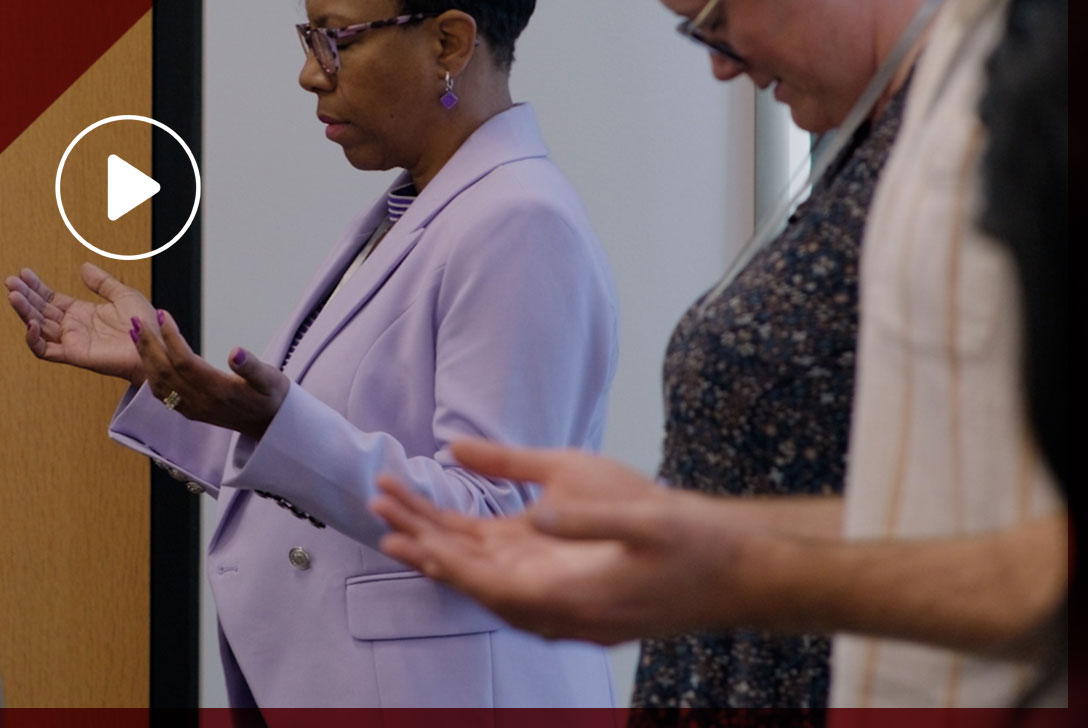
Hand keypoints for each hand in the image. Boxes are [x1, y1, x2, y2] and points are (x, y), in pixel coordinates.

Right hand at [4, 263, 153, 381]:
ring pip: (38, 327)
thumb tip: (83, 268)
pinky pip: (46, 350)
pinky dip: (34, 339)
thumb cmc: (143, 323)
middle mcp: (73, 327)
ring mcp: (71, 341)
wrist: (154, 343)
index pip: (50, 299)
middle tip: (10, 281)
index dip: (36, 286)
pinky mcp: (74, 354)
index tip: (23, 272)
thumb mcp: (122, 294)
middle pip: (40, 310)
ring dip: (24, 311)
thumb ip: (101, 282)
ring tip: (14, 295)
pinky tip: (30, 322)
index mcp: (81, 313)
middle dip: (24, 296)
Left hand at [134, 310, 288, 438]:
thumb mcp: (271, 380)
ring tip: (135, 333)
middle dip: (148, 344)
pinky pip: (162, 394)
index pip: (184, 361)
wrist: (272, 427)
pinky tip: (146, 357)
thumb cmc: (273, 398)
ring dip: (144, 357)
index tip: (162, 314)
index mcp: (218, 391)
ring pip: (158, 383)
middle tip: (136, 319)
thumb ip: (253, 367)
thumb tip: (236, 352)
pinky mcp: (190, 411)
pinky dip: (149, 372)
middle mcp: (200, 402)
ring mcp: (192, 408)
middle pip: (164, 371)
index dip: (170, 337)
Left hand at [368, 441, 751, 644]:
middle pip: (476, 580)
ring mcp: (567, 607)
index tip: (399, 530)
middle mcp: (561, 613)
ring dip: (446, 549)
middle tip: (378, 509)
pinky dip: (478, 555)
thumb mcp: (634, 509)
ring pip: (490, 580)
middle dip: (426, 544)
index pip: (486, 583)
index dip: (439, 556)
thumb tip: (525, 507)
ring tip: (399, 519)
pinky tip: (454, 533)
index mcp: (571, 600)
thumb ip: (574, 508)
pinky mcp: (575, 593)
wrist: (743, 570)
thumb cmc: (692, 538)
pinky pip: (514, 578)